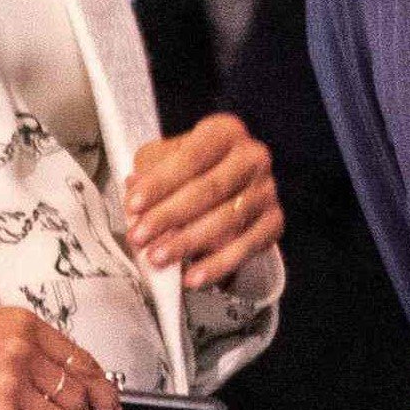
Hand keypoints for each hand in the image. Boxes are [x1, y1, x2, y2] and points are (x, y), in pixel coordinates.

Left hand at [124, 113, 282, 290]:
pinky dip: (217, 265)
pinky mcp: (274, 221)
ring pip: (226, 220)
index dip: (160, 182)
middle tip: (139, 237)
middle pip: (209, 189)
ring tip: (157, 258)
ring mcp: (267, 190)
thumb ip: (148, 171)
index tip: (134, 205)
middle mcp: (252, 157)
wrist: (232, 181)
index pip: (191, 157)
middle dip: (169, 216)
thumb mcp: (166, 157)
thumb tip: (134, 192)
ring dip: (188, 243)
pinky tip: (192, 277)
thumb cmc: (192, 168)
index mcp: (225, 132)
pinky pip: (247, 247)